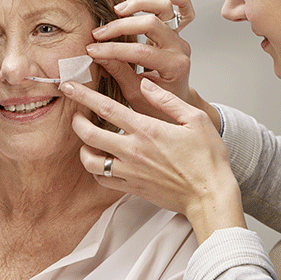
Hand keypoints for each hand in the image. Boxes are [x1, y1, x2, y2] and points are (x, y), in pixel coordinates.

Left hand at [64, 78, 245, 242]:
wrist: (209, 196)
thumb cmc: (208, 159)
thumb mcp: (196, 119)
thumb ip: (167, 100)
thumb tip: (145, 84)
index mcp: (147, 130)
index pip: (106, 108)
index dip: (84, 96)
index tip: (71, 86)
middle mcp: (133, 151)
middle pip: (89, 133)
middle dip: (76, 120)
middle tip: (74, 111)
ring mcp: (130, 172)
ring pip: (91, 160)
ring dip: (83, 147)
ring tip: (87, 139)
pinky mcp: (132, 188)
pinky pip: (103, 179)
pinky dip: (96, 169)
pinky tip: (102, 160)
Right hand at [87, 0, 214, 125]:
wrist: (174, 106)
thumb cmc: (157, 105)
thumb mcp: (134, 94)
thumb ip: (118, 71)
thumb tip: (96, 55)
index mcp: (173, 67)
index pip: (140, 51)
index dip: (112, 49)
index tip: (92, 50)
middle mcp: (179, 49)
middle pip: (151, 24)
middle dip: (120, 27)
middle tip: (98, 35)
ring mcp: (179, 39)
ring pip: (165, 10)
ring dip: (140, 5)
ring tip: (117, 10)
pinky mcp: (176, 33)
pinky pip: (183, 12)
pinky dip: (177, 1)